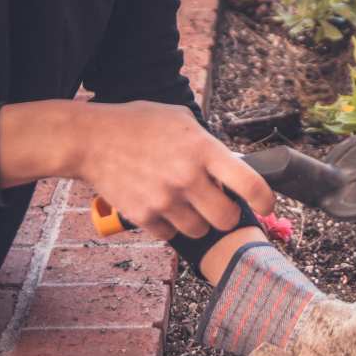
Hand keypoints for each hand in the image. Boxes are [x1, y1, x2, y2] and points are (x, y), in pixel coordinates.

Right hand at [76, 101, 273, 238]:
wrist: (89, 139)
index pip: (250, 184)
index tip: (266, 205)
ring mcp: (165, 199)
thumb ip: (209, 144)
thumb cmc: (138, 125)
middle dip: (226, 215)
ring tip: (185, 203)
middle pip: (227, 219)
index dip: (265, 200)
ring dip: (197, 222)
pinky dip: (170, 227)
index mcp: (203, 150)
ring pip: (199, 231)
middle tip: (218, 205)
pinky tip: (161, 206)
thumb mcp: (181, 120)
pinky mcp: (144, 216)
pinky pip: (170, 236)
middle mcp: (187, 177)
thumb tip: (235, 165)